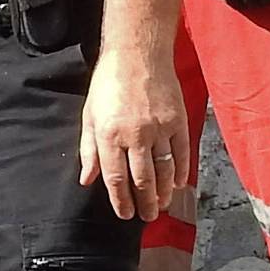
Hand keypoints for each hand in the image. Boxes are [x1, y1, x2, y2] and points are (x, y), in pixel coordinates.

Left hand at [79, 48, 188, 222]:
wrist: (138, 52)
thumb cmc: (110, 82)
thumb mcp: (90, 114)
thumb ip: (88, 150)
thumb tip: (87, 180)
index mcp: (109, 134)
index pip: (116, 179)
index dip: (121, 201)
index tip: (126, 214)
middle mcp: (135, 135)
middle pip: (142, 180)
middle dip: (145, 203)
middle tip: (148, 217)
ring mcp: (159, 128)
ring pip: (164, 171)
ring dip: (163, 193)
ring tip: (162, 206)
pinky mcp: (177, 120)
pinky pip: (182, 153)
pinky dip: (181, 171)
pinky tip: (177, 184)